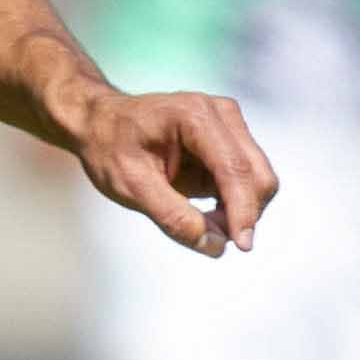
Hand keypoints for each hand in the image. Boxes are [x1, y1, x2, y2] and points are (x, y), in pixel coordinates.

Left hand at [70, 85, 273, 258]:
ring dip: (239, 210)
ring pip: (258, 179)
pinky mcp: (230, 141)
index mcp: (194, 116)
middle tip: (209, 237)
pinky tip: (207, 213)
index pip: (234, 168)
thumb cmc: (110, 149)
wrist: (101, 123)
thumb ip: (173, 216)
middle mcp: (221, 113)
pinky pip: (247, 182)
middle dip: (243, 213)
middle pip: (257, 174)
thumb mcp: (131, 187)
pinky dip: (235, 204)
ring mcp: (230, 125)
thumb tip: (217, 246)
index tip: (242, 246)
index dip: (243, 209)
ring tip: (199, 222)